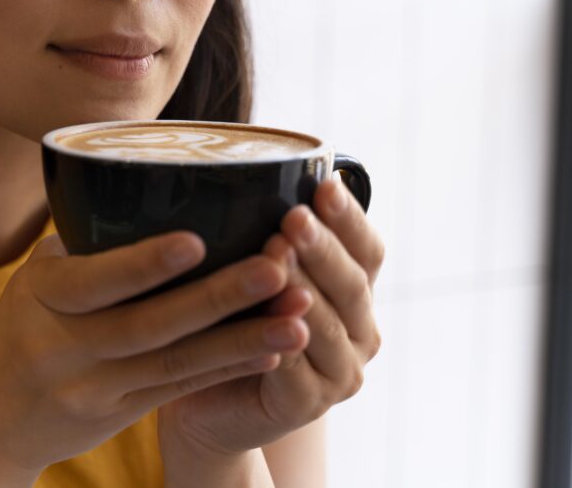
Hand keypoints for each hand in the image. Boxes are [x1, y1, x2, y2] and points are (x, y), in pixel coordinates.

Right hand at [0, 226, 307, 476]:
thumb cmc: (21, 328)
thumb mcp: (34, 280)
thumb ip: (86, 246)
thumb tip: (155, 185)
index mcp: (39, 297)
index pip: (93, 280)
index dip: (144, 264)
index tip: (198, 240)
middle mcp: (62, 347)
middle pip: (147, 325)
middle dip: (217, 298)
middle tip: (275, 268)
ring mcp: (91, 388)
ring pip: (175, 364)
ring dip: (241, 340)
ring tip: (297, 317)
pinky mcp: (116, 417)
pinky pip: (178, 389)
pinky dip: (227, 367)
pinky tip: (272, 349)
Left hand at [157, 176, 385, 459]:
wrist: (205, 401)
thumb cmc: (226, 321)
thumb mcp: (247, 270)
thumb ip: (260, 232)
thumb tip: (239, 166)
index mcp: (353, 291)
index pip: (367, 249)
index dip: (349, 217)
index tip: (324, 183)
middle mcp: (358, 330)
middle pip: (350, 283)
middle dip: (322, 247)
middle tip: (294, 217)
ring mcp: (339, 372)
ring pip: (325, 325)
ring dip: (302, 290)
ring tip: (276, 258)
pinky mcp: (306, 406)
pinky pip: (297, 371)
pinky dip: (282, 343)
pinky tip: (270, 322)